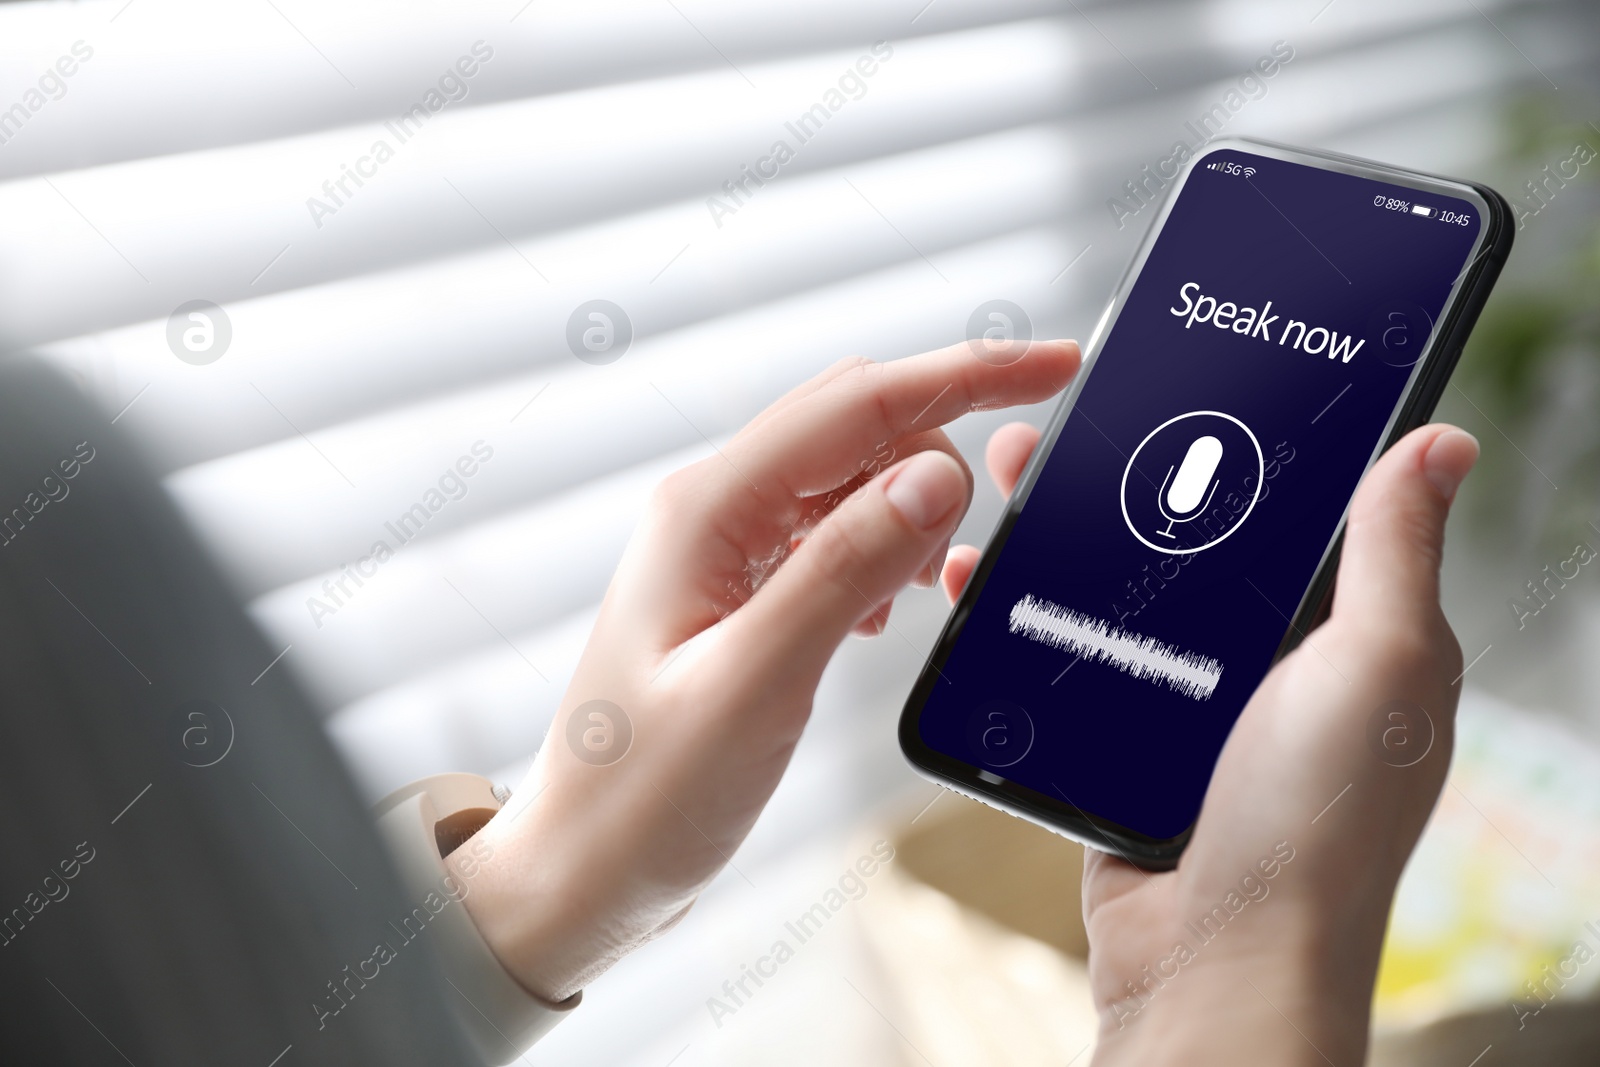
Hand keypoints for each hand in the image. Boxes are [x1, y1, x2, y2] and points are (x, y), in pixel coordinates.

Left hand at [464, 339, 1080, 1000]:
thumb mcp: (756, 683)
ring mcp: (724, 550)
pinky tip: (882, 615)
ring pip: (849, 478)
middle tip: (1002, 512)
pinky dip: (882, 552)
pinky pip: (831, 535)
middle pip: (857, 423)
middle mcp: (713, 510)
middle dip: (945, 439)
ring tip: (925, 589)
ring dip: (911, 508)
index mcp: (707, 510)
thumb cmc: (643, 794)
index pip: (858, 403)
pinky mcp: (739, 594)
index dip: (967, 374)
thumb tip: (936, 475)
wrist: (580, 871)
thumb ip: (844, 571)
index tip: (1057, 365)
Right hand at [944, 421, 1478, 1065]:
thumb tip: (1441, 439)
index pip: (1296, 510)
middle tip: (1064, 425)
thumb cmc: (1314, 823)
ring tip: (1006, 482)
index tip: (1184, 379)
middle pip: (1188, 541)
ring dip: (1060, 538)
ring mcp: (1190, 708)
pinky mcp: (1122, 746)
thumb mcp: (1376, 666)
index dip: (1245, 442)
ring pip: (1119, 596)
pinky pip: (1070, 663)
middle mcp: (1271, 667)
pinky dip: (1025, 620)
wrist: (1212, 960)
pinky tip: (980, 580)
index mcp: (1345, 635)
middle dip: (1122, 476)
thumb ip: (1393, 553)